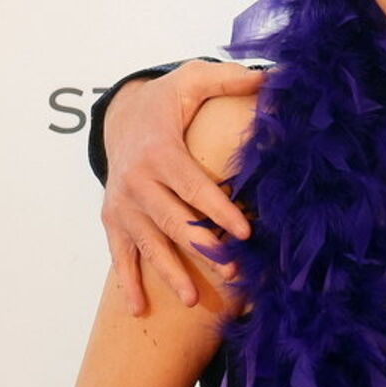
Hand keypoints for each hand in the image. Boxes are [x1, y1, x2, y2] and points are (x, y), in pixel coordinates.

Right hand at [100, 62, 262, 313]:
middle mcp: (136, 181)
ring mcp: (122, 203)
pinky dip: (127, 282)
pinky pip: (119, 254)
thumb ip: (231, 79)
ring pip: (147, 243)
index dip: (218, 210)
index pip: (193, 186)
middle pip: (171, 220)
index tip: (244, 232)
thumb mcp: (195, 79)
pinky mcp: (112, 218)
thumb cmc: (168, 99)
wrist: (122, 114)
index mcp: (160, 151)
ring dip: (168, 272)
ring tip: (190, 299)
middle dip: (201, 247)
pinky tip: (138, 309)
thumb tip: (273, 77)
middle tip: (231, 269)